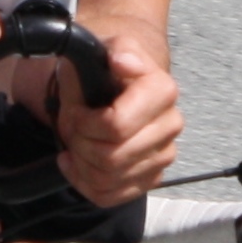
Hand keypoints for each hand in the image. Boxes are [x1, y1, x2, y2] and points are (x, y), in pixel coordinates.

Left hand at [50, 34, 182, 208]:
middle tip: (72, 126)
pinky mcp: (151, 177)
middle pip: (111, 158)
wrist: (114, 79)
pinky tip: (77, 163)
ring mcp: (163, 155)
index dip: (85, 123)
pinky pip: (112, 196)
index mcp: (162, 92)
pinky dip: (85, 183)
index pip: (116, 127)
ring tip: (75, 143)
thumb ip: (118, 50)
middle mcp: (170, 125)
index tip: (76, 110)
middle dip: (80, 144)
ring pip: (109, 180)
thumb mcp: (105, 46)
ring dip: (81, 163)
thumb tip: (124, 62)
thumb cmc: (105, 65)